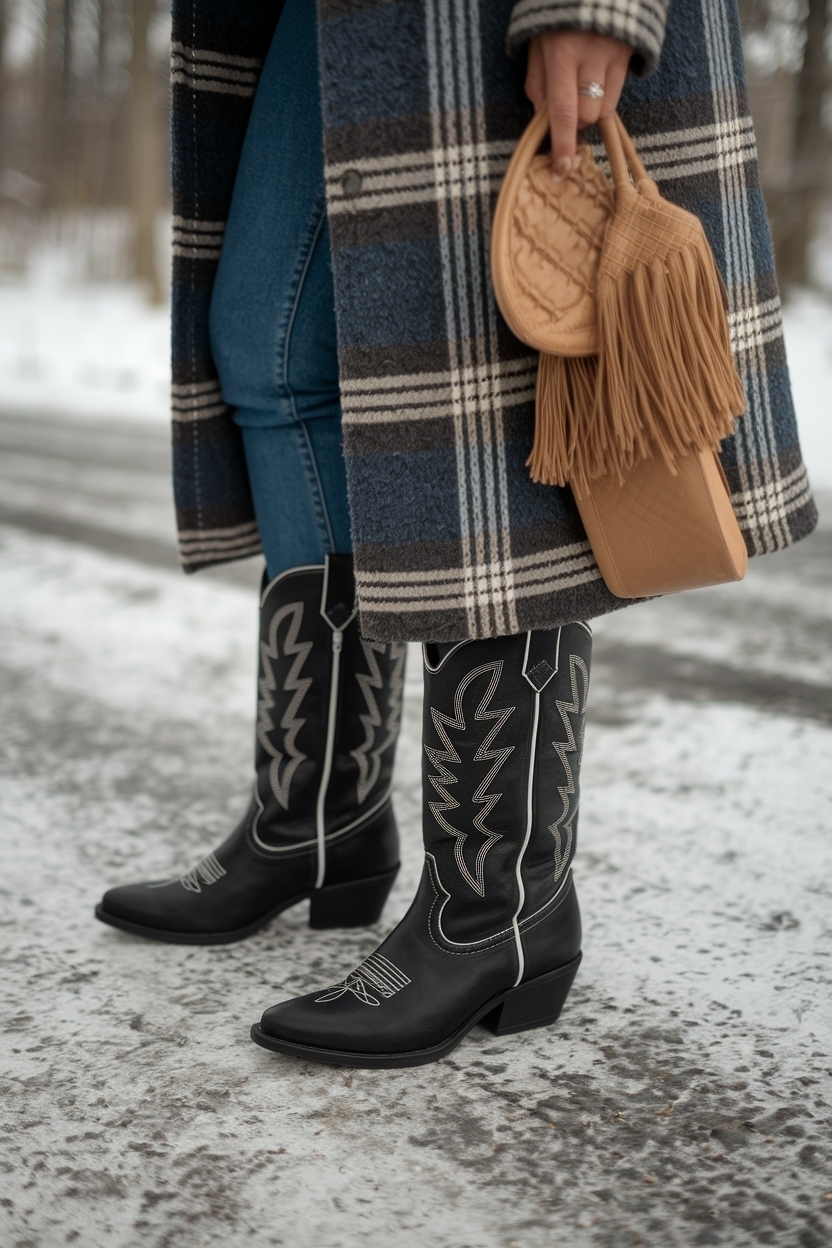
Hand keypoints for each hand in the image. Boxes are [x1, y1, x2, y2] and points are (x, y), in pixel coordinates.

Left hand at [525, 31, 632, 177]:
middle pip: (586, 116)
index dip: (562, 144)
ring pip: (603, 111)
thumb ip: (537, 83)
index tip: (562, 169)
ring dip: (590, 114)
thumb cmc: (557, 20)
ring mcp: (612, 56)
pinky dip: (604, 101)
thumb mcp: (537, 45)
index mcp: (560, 53)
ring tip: (581, 93)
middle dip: (575, 124)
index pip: (562, 111)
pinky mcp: (627, 56)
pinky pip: (616, 97)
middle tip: (567, 112)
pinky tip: (595, 84)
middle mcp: (589, 56)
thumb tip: (542, 121)